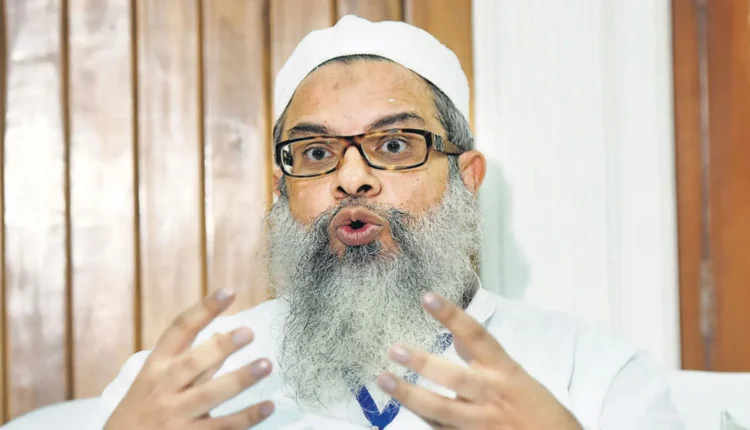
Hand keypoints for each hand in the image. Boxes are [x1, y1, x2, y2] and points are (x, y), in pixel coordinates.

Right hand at [104, 289, 274, 429]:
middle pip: (192, 364)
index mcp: (155, 367)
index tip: (228, 291)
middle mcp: (162, 389)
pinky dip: (246, 417)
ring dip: (239, 380)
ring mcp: (174, 416)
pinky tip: (267, 406)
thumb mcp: (155, 381)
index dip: (204, 309)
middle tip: (248, 332)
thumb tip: (223, 334)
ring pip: (209, 396)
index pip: (180, 330)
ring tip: (266, 365)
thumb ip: (189, 360)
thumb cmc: (143, 409)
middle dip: (220, 348)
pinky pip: (221, 427)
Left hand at [376, 293, 581, 429]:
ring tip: (384, 379)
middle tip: (395, 349)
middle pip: (454, 377)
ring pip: (441, 409)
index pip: (478, 336)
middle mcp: (492, 395)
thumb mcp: (518, 378)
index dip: (452, 316)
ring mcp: (481, 423)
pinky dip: (424, 419)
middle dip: (423, 363)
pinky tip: (405, 406)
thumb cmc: (541, 412)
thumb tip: (457, 337)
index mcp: (506, 372)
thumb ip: (485, 359)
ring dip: (409, 395)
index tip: (427, 297)